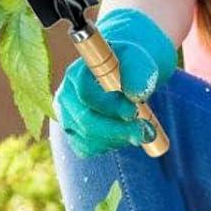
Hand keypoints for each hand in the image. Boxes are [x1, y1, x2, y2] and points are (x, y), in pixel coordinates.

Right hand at [55, 8, 178, 157]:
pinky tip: (123, 132)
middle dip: (118, 130)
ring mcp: (65, 116)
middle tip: (144, 131)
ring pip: (88, 139)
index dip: (111, 106)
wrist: (124, 73)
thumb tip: (137, 94)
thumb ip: (139, 74)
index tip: (134, 110)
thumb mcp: (139, 62)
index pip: (85, 94)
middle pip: (85, 121)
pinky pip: (87, 148)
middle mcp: (65, 96)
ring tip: (137, 126)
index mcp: (77, 73)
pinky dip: (109, 144)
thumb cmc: (130, 65)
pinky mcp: (72, 133)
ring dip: (117, 137)